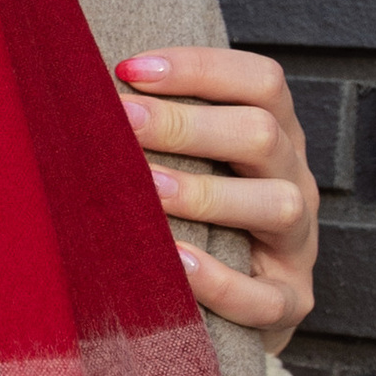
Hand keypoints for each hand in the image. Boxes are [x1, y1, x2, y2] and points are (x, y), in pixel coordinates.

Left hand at [116, 47, 317, 347]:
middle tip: (122, 121)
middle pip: (263, 135)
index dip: (200, 68)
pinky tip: (176, 263)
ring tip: (148, 190)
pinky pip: (267, 298)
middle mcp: (294, 181)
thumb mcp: (188, 163)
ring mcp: (297, 243)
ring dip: (205, 194)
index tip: (128, 70)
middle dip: (187, 125)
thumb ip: (157, 130)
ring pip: (277, 205)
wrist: (230, 307)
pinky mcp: (290, 302)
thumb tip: (77, 93)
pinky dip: (221, 281)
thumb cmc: (192, 215)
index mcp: (276, 135)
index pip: (260, 81)